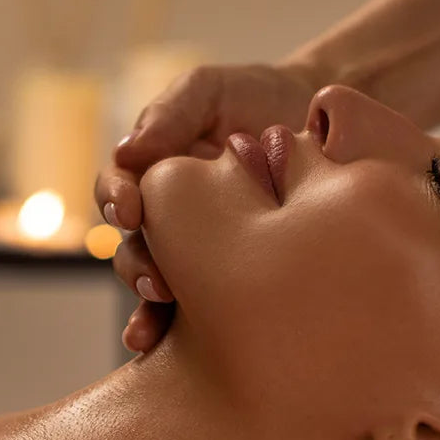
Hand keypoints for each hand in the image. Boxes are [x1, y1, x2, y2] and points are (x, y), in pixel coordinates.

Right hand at [95, 61, 324, 353]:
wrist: (324, 124)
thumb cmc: (257, 96)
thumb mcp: (210, 90)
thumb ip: (170, 113)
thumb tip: (127, 152)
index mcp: (152, 173)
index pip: (117, 188)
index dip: (116, 200)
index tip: (130, 209)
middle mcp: (168, 217)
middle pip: (132, 248)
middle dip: (138, 266)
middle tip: (156, 281)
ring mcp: (198, 250)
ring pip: (159, 284)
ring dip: (151, 306)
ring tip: (162, 318)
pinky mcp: (230, 276)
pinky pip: (200, 308)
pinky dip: (183, 330)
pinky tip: (172, 349)